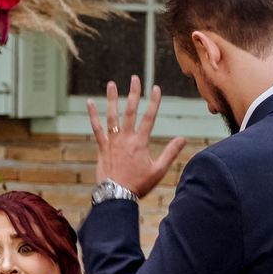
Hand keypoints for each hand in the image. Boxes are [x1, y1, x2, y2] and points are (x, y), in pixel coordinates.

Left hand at [87, 74, 185, 197]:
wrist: (116, 195)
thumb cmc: (138, 185)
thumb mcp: (158, 171)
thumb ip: (170, 153)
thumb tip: (182, 139)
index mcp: (140, 142)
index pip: (149, 117)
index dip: (154, 102)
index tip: (156, 88)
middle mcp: (126, 138)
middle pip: (130, 111)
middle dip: (134, 93)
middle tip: (135, 78)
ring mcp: (112, 142)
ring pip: (112, 116)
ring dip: (112, 99)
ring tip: (111, 84)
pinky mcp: (101, 147)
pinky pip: (96, 128)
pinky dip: (93, 115)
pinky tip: (89, 103)